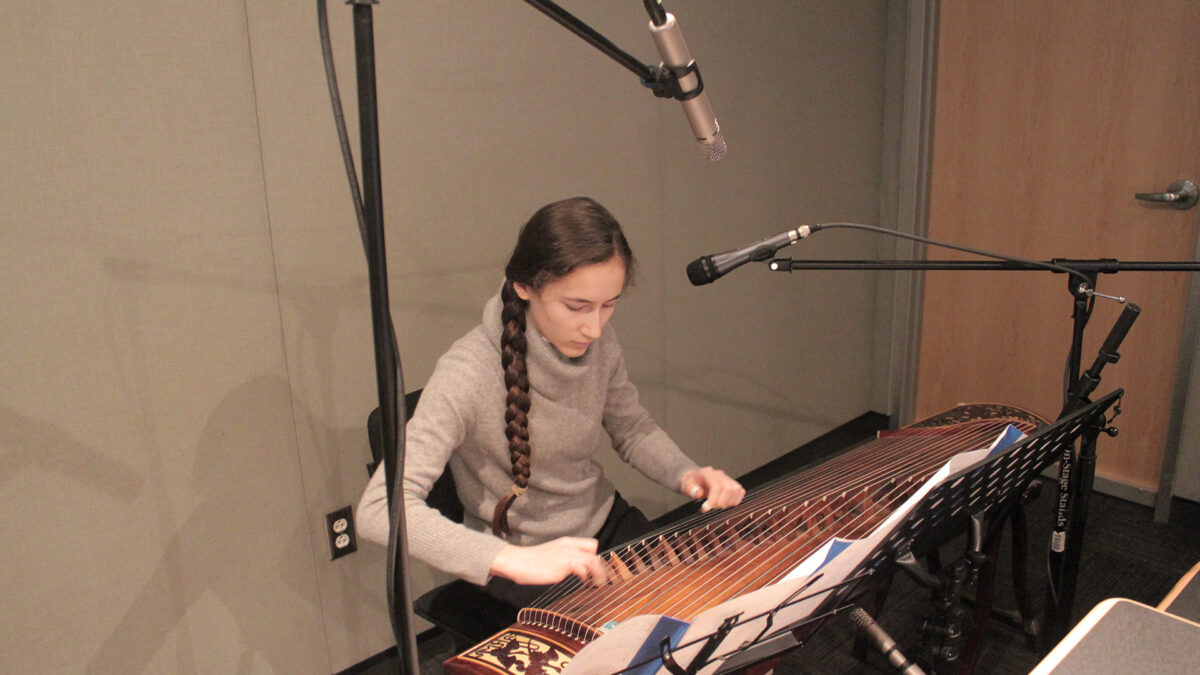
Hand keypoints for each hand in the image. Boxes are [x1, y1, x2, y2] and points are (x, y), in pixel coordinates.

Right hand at [489, 536, 608, 586]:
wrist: (516, 561)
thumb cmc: (531, 562)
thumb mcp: (553, 555)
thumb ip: (565, 559)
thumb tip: (578, 570)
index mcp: (567, 542)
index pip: (590, 544)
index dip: (596, 557)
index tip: (597, 570)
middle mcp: (568, 546)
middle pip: (594, 551)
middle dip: (601, 566)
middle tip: (601, 579)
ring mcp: (566, 554)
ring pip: (592, 560)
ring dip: (599, 573)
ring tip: (599, 584)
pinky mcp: (562, 565)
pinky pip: (582, 568)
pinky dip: (585, 576)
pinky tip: (583, 582)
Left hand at [681, 467, 744, 511]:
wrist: (695, 478)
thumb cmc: (691, 483)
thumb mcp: (685, 486)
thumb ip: (690, 489)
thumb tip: (698, 493)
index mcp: (708, 473)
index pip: (717, 487)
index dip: (713, 500)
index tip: (705, 509)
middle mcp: (720, 475)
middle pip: (729, 488)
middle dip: (721, 502)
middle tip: (711, 507)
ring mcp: (728, 478)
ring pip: (737, 490)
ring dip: (728, 502)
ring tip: (717, 504)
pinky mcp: (732, 484)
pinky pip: (740, 491)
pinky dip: (735, 500)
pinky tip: (725, 503)